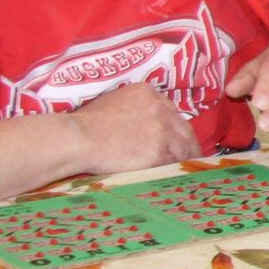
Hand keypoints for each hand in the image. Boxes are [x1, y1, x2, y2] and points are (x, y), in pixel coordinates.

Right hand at [65, 83, 203, 173]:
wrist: (78, 138)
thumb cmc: (84, 123)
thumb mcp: (110, 102)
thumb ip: (131, 108)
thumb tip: (136, 121)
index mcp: (147, 93)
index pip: (170, 110)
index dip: (173, 125)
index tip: (175, 135)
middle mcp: (159, 108)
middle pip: (183, 127)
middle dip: (188, 141)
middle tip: (191, 154)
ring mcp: (161, 130)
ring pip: (183, 145)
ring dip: (187, 157)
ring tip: (189, 168)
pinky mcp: (158, 151)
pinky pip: (174, 161)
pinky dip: (178, 168)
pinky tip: (179, 175)